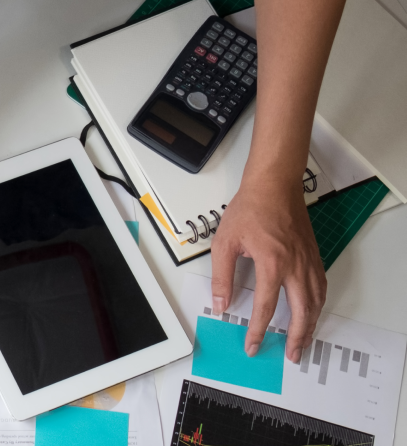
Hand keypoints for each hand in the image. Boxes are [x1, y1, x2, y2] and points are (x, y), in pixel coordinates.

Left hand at [211, 181, 324, 362]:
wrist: (274, 186)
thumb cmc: (249, 210)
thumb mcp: (224, 243)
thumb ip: (222, 276)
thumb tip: (221, 303)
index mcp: (272, 264)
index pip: (265, 307)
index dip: (259, 330)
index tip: (253, 346)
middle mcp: (295, 266)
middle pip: (301, 311)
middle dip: (297, 337)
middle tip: (291, 355)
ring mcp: (308, 261)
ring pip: (316, 301)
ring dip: (311, 324)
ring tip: (304, 341)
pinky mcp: (313, 255)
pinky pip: (321, 286)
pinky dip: (318, 304)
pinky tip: (312, 312)